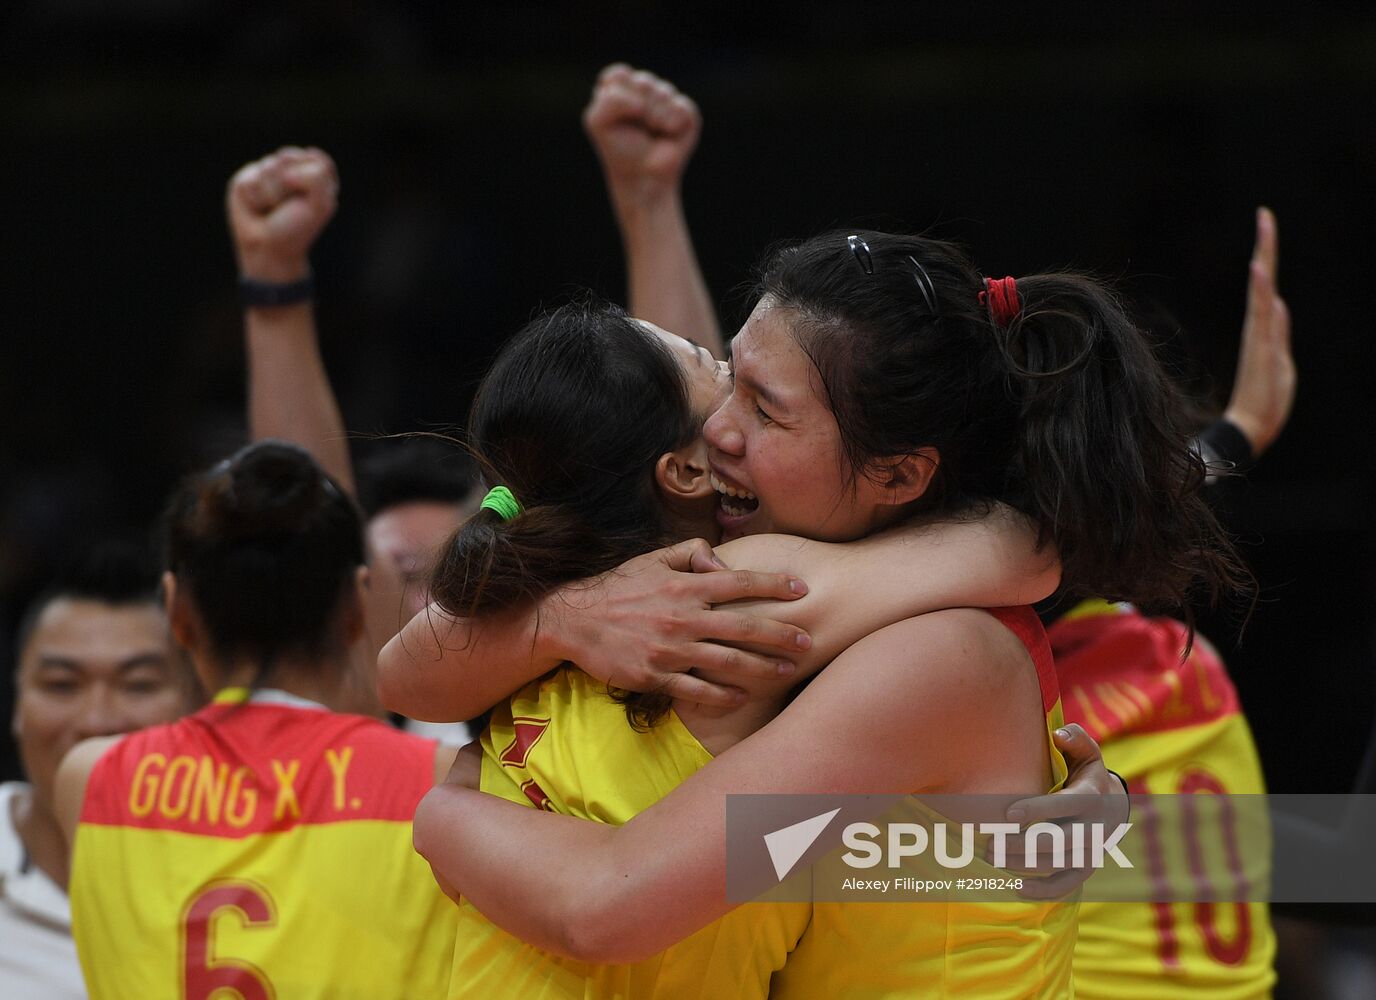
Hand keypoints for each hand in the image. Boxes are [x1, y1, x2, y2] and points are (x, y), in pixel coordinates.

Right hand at [226, 146, 338, 283]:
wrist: (268, 248)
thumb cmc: (296, 228)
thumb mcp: (320, 205)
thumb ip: (317, 177)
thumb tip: (286, 169)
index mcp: (314, 174)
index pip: (316, 159)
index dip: (310, 178)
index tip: (309, 199)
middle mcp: (291, 169)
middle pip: (290, 156)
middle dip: (290, 185)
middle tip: (289, 205)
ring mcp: (267, 172)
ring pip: (269, 166)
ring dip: (273, 194)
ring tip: (272, 209)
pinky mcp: (246, 179)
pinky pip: (251, 179)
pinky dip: (256, 198)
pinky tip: (257, 208)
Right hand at [547, 538, 810, 707]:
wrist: (574, 620)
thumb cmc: (618, 588)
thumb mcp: (652, 559)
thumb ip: (691, 554)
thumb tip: (721, 559)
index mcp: (684, 586)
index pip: (739, 583)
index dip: (773, 585)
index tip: (801, 589)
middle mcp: (683, 617)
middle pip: (744, 627)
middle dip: (781, 635)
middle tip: (808, 642)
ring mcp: (670, 650)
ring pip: (728, 662)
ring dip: (763, 668)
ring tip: (788, 671)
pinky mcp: (655, 675)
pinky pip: (698, 689)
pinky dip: (724, 694)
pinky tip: (744, 696)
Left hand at [583, 64, 700, 204]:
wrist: (644, 178)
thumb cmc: (619, 150)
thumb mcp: (598, 123)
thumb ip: (609, 101)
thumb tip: (641, 104)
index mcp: (619, 88)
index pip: (619, 74)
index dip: (620, 95)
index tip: (620, 117)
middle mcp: (642, 90)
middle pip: (643, 81)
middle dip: (639, 108)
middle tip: (637, 129)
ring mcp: (665, 99)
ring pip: (663, 91)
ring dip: (655, 118)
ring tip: (652, 133)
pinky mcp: (685, 111)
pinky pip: (682, 105)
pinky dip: (672, 123)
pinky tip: (668, 134)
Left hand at [995, 724, 1128, 898]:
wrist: (1114, 805)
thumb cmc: (1086, 773)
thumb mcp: (1086, 752)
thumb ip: (1075, 739)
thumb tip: (1059, 734)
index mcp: (1090, 797)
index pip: (1064, 805)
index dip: (1037, 809)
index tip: (1008, 814)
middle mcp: (1094, 827)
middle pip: (1058, 841)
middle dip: (1022, 845)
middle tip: (989, 844)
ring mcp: (1091, 851)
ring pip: (1057, 864)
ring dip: (1023, 865)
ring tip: (992, 859)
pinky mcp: (1086, 869)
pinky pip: (1067, 885)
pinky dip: (1044, 891)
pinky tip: (1017, 889)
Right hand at [1223, 206, 1293, 456]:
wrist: (1253, 429)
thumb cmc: (1265, 403)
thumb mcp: (1280, 364)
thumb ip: (1278, 333)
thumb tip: (1277, 303)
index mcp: (1267, 330)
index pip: (1266, 287)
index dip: (1266, 258)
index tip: (1266, 226)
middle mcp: (1262, 328)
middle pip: (1264, 281)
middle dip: (1265, 248)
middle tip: (1265, 215)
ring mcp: (1261, 337)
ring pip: (1262, 291)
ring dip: (1263, 261)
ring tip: (1265, 229)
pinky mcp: (1260, 348)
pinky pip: (1259, 313)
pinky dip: (1259, 292)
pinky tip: (1259, 273)